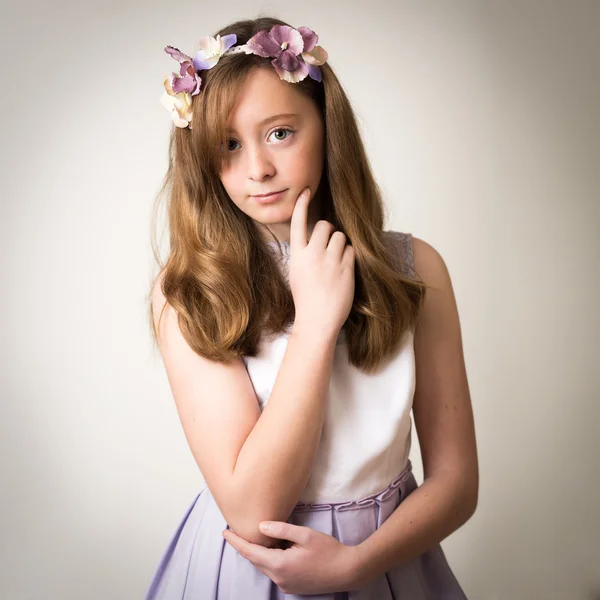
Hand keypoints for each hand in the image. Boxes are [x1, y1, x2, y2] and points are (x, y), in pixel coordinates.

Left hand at [222, 520, 363, 594]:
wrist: (347, 571)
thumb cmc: (328, 550)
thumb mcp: (304, 534)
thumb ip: (281, 529)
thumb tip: (261, 526)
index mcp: (279, 565)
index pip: (250, 552)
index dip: (236, 542)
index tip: (224, 532)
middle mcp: (279, 578)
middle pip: (255, 560)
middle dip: (245, 546)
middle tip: (235, 532)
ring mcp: (286, 585)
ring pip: (265, 566)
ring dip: (259, 553)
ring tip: (254, 537)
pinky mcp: (293, 587)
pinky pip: (275, 572)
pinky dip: (270, 560)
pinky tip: (274, 549)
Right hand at [289, 187, 354, 337]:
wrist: (317, 320)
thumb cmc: (307, 299)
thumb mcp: (297, 273)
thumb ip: (305, 254)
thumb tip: (316, 237)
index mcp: (296, 256)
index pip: (298, 223)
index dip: (302, 205)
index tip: (306, 192)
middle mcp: (312, 254)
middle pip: (324, 226)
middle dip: (329, 231)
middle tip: (329, 246)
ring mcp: (329, 261)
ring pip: (340, 236)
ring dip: (340, 244)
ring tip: (336, 262)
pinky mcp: (346, 268)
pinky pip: (351, 250)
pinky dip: (349, 256)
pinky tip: (344, 270)